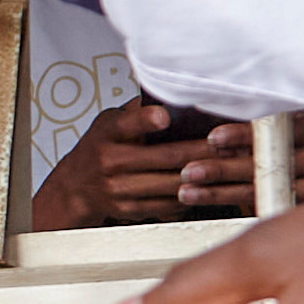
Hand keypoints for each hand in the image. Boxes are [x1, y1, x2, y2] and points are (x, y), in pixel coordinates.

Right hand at [28, 101, 214, 230]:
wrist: (75, 188)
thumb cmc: (100, 148)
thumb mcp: (110, 122)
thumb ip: (137, 111)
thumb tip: (174, 94)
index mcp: (107, 132)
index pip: (126, 124)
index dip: (145, 120)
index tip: (164, 116)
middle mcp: (110, 161)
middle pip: (165, 156)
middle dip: (201, 150)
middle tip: (229, 143)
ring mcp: (119, 188)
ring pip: (172, 182)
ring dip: (202, 175)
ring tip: (227, 165)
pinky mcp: (129, 209)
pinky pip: (168, 203)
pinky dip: (190, 194)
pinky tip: (208, 186)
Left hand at [164, 116, 303, 215]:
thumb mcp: (303, 127)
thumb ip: (268, 126)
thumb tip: (215, 123)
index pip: (276, 130)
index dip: (243, 134)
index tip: (213, 138)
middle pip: (265, 164)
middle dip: (222, 168)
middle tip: (188, 170)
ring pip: (261, 190)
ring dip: (219, 192)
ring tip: (186, 191)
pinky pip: (266, 207)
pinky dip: (232, 205)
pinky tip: (208, 204)